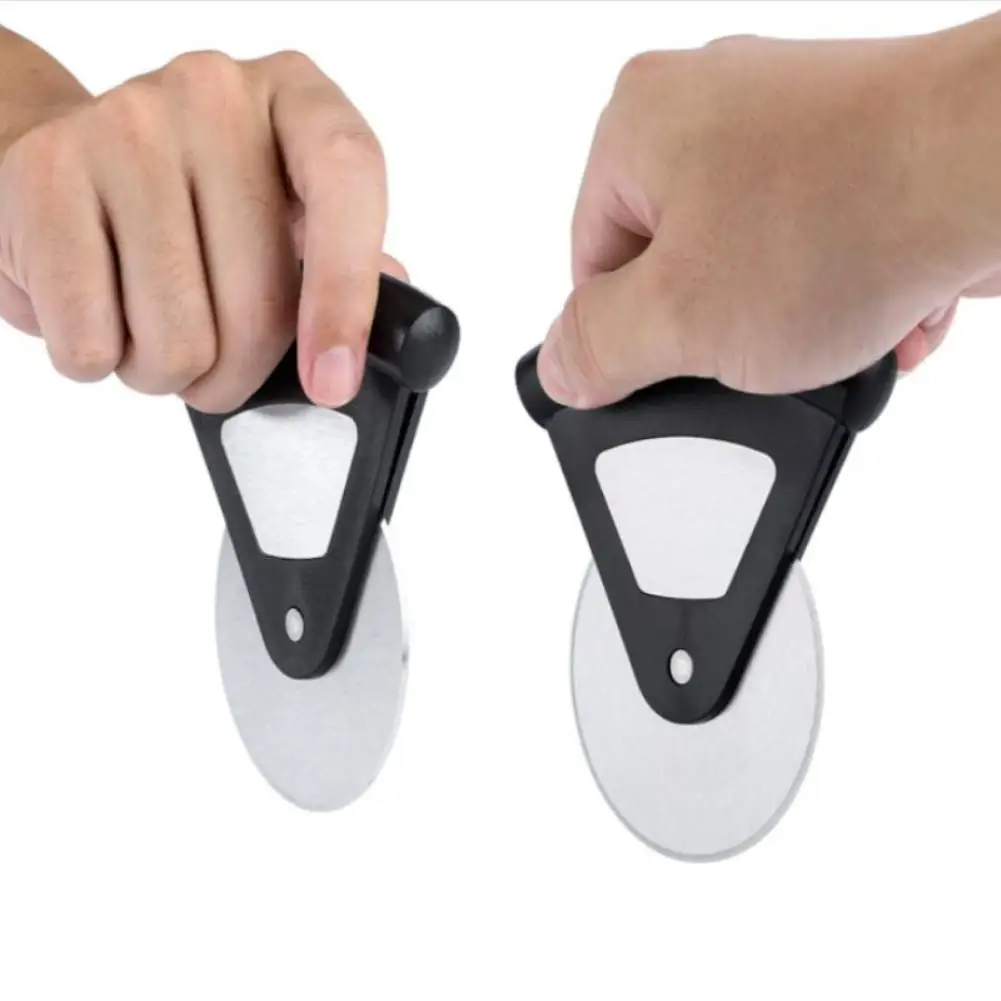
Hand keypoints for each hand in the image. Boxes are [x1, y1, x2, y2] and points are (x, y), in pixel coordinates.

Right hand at [0, 49, 400, 411]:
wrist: (64, 159)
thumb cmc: (193, 202)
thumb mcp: (284, 213)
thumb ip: (342, 265)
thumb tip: (394, 336)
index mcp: (297, 99)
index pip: (349, 179)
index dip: (348, 298)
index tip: (332, 382)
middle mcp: (214, 94)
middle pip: (259, 304)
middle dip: (238, 374)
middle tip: (217, 362)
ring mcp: (124, 125)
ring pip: (177, 340)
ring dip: (169, 373)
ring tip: (152, 328)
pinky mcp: (44, 176)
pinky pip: (92, 342)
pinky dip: (100, 361)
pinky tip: (100, 311)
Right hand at [537, 28, 1000, 408]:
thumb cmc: (849, 216)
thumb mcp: (680, 320)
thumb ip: (599, 350)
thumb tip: (562, 368)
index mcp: (639, 122)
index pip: (591, 263)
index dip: (626, 336)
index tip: (665, 373)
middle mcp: (712, 102)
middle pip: (675, 263)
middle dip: (718, 328)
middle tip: (751, 354)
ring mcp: (794, 119)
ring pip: (754, 262)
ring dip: (789, 319)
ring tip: (827, 330)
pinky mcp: (862, 145)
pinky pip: (822, 243)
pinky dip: (845, 291)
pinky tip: (877, 313)